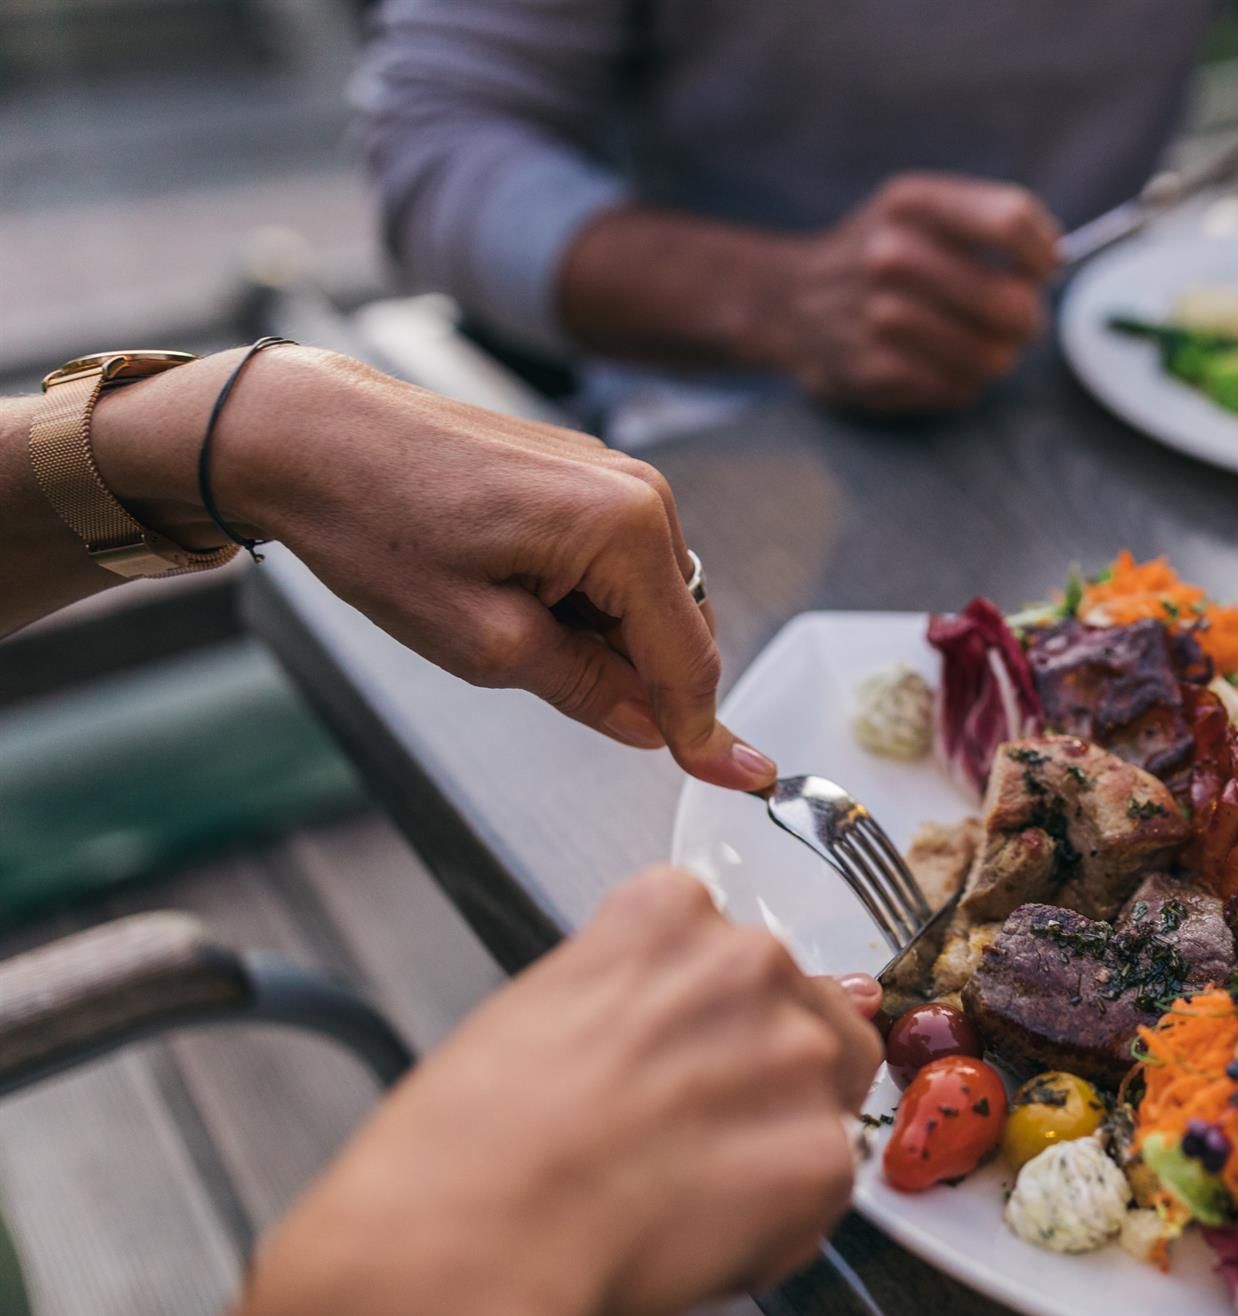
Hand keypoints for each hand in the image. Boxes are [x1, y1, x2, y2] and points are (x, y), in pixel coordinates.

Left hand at [93, 346, 772, 789]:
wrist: (312, 436)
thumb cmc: (377, 522)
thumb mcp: (482, 643)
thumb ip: (587, 689)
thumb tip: (650, 726)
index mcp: (626, 530)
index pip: (690, 661)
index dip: (708, 735)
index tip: (748, 781)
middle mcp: (640, 492)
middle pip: (682, 630)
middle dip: (636, 677)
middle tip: (537, 678)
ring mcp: (616, 476)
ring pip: (650, 600)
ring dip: (603, 637)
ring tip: (503, 620)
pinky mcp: (587, 474)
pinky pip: (620, 564)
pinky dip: (585, 601)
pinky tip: (511, 591)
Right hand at [222, 867, 884, 1315]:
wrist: (460, 1251)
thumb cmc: (465, 1149)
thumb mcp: (540, 1008)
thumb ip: (638, 991)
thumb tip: (689, 1019)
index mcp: (669, 916)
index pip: (734, 949)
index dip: (707, 1021)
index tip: (675, 1061)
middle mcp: (746, 965)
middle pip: (802, 1011)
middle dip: (759, 1074)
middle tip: (681, 1135)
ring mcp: (794, 1057)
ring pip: (828, 1096)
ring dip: (777, 1141)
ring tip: (684, 1187)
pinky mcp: (819, 1155)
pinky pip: (825, 1187)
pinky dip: (779, 1222)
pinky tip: (697, 1234)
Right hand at [772, 173, 1059, 411]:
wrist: (788, 300)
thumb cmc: (879, 251)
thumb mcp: (919, 207)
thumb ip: (989, 218)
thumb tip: (1057, 257)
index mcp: (910, 203)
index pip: (1011, 222)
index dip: (1042, 253)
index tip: (1043, 268)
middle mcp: (892, 256)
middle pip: (1013, 304)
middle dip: (1027, 318)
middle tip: (1015, 318)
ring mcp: (881, 318)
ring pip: (994, 357)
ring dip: (996, 355)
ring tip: (973, 341)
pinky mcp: (875, 371)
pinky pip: (960, 388)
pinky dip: (960, 380)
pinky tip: (936, 361)